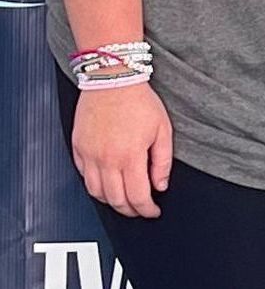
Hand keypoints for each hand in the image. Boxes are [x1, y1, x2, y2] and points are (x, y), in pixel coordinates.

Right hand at [71, 81, 172, 217]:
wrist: (112, 77)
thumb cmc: (138, 100)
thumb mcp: (163, 129)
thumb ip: (163, 161)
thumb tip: (160, 185)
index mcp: (130, 156)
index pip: (137, 196)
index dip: (147, 210)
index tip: (152, 211)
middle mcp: (106, 159)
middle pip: (115, 200)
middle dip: (129, 210)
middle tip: (139, 209)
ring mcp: (89, 154)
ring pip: (96, 193)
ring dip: (110, 202)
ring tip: (123, 200)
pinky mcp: (78, 147)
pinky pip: (83, 176)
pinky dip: (94, 186)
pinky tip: (106, 183)